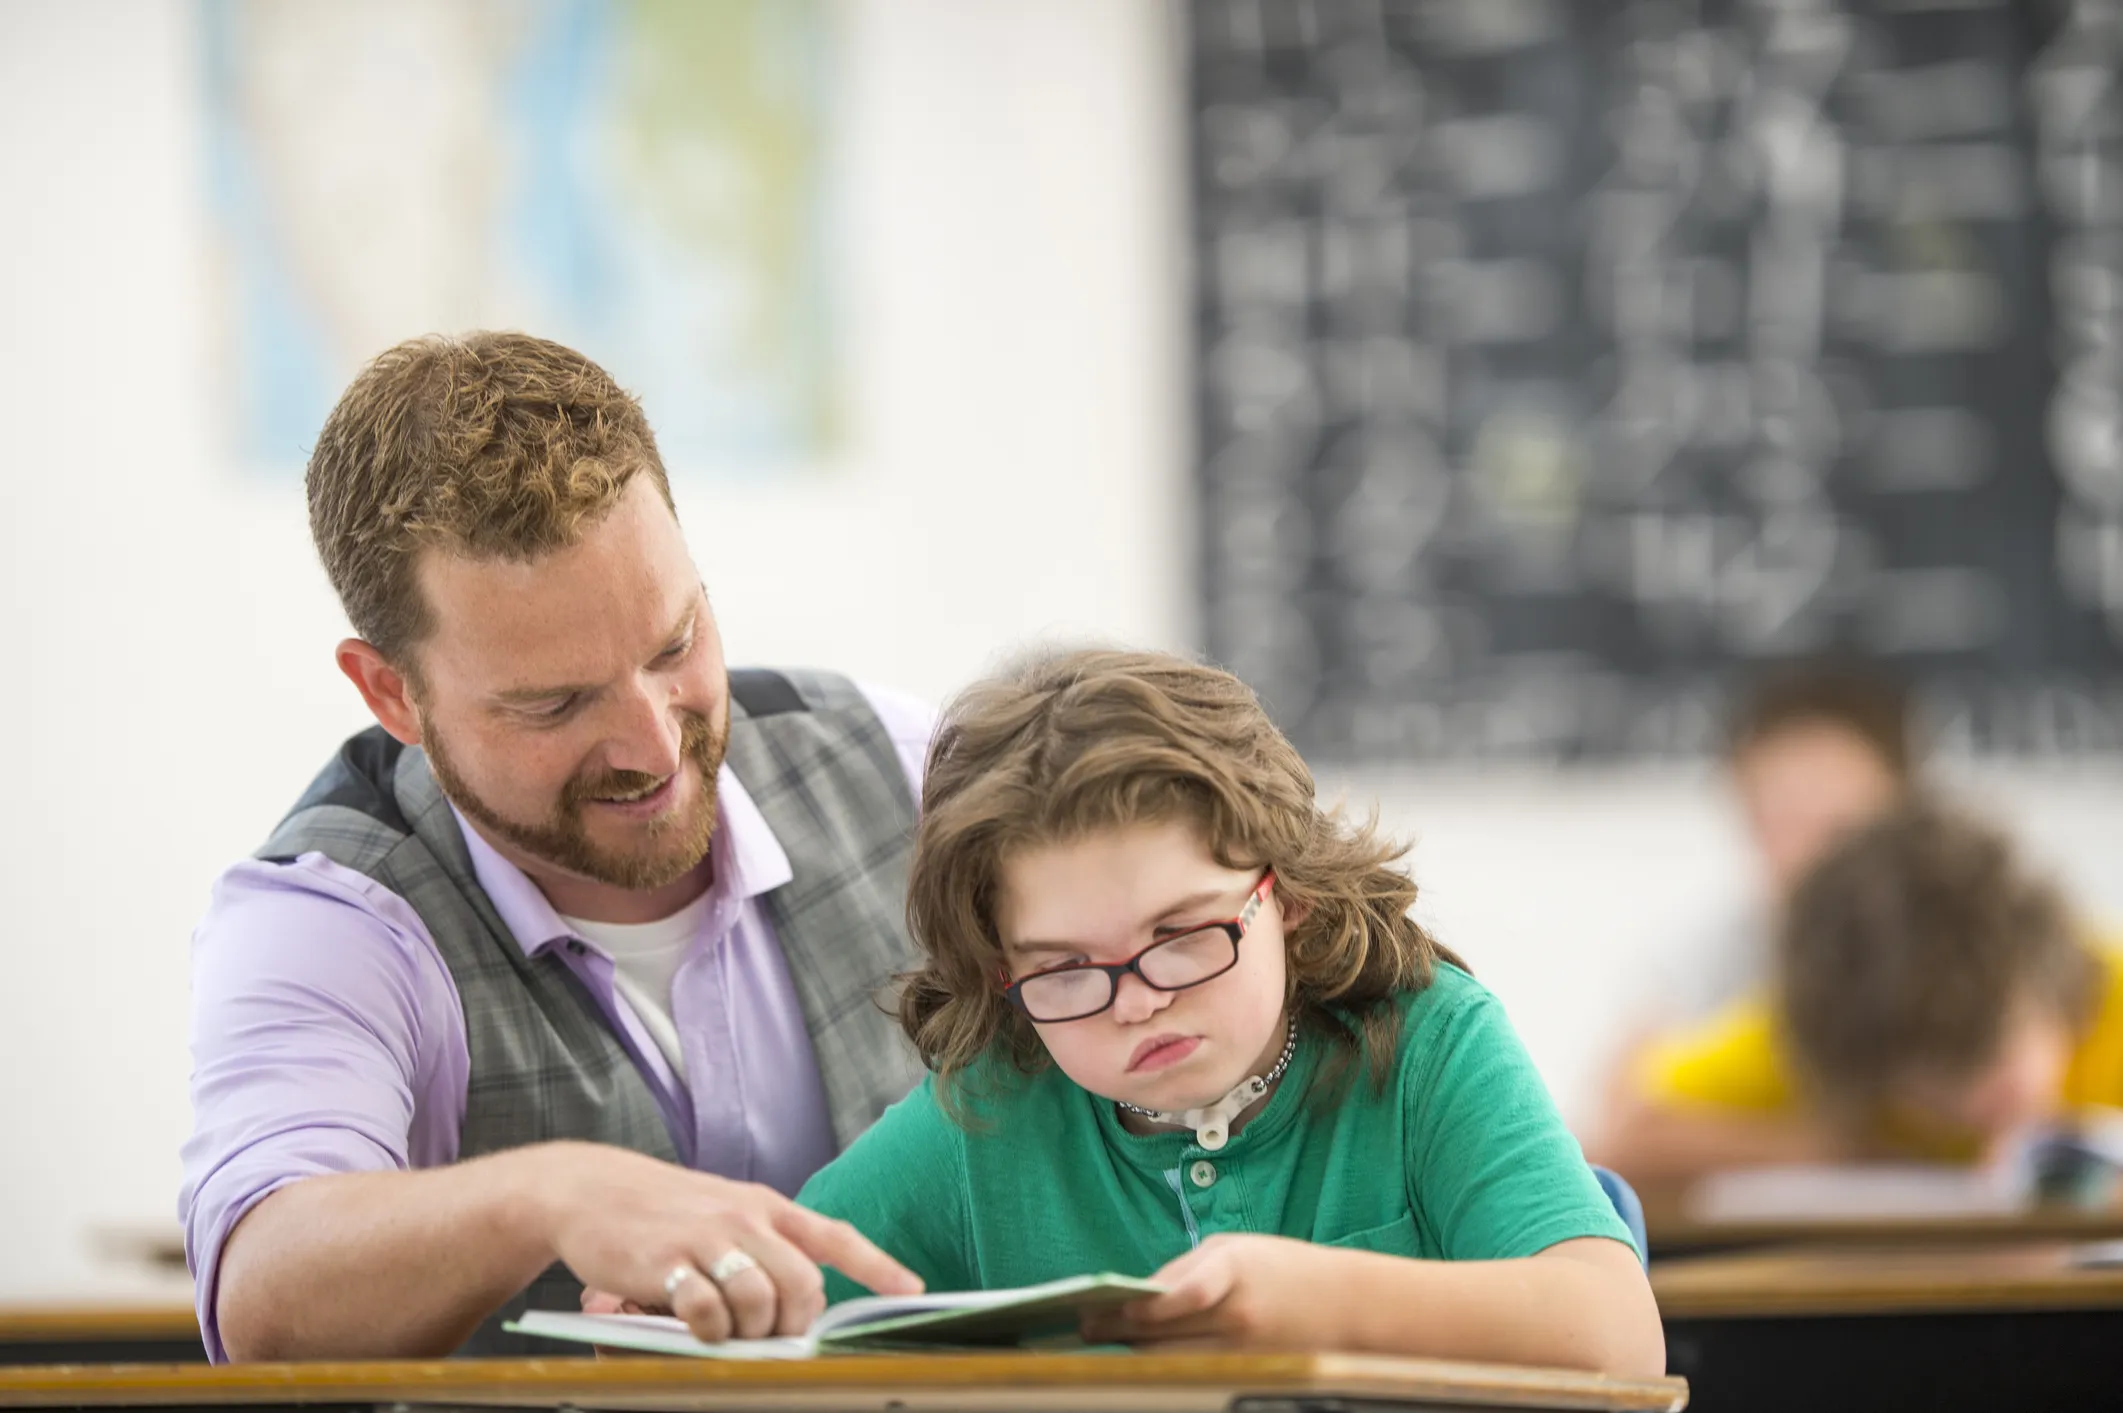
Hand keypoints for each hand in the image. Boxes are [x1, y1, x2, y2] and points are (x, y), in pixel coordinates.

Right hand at [535, 1142, 920, 1343]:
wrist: (590, 1189)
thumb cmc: (663, 1211)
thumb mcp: (723, 1213)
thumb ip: (761, 1248)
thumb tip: (795, 1306)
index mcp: (766, 1206)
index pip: (834, 1236)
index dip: (878, 1266)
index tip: (913, 1291)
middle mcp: (746, 1217)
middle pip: (803, 1284)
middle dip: (795, 1323)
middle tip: (768, 1336)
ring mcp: (708, 1237)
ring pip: (761, 1299)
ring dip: (749, 1330)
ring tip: (723, 1330)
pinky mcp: (669, 1261)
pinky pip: (709, 1309)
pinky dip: (708, 1330)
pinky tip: (693, 1325)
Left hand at [1080, 1234, 1339, 1350]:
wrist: (1346, 1307)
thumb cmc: (1285, 1268)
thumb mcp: (1235, 1249)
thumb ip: (1184, 1270)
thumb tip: (1137, 1294)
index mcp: (1234, 1272)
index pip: (1177, 1297)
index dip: (1135, 1308)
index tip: (1103, 1308)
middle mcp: (1237, 1316)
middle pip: (1161, 1335)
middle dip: (1118, 1332)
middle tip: (1086, 1327)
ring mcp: (1243, 1353)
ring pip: (1170, 1361)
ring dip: (1135, 1351)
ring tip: (1108, 1340)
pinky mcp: (1248, 1375)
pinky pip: (1194, 1371)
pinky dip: (1167, 1364)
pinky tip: (1146, 1355)